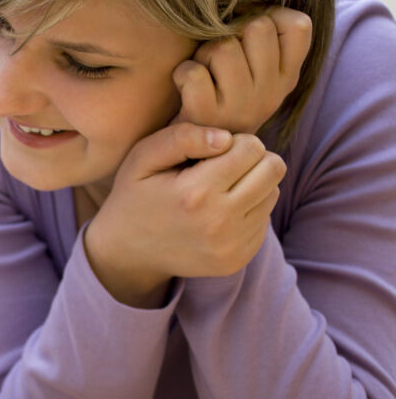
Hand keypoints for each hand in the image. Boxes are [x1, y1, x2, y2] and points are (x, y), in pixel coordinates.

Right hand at [84, 124, 285, 306]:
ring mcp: (230, 246)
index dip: (235, 142)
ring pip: (272, 194)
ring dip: (252, 186)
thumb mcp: (142, 158)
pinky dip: (247, 212)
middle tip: (223, 168)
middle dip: (253, 161)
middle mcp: (219, 223)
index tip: (212, 152)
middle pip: (274, 170)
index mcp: (196, 193)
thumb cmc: (134, 196)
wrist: (125, 253)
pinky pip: (264, 222)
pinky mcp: (236, 261)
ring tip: (220, 191)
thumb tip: (226, 138)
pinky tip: (218, 215)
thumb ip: (181, 137)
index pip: (253, 148)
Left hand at [172, 7, 312, 134]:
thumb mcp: (259, 76)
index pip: (298, 26)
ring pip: (222, 47)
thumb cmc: (225, 101)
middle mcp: (270, 94)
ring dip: (204, 55)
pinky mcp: (206, 116)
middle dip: (231, 34)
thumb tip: (252, 12)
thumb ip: (266, 43)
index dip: (270, 19)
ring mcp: (239, 106)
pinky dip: (183, 72)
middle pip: (257, 27)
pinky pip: (194, 73)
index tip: (250, 39)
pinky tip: (186, 87)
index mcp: (287, 78)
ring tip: (204, 74)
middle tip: (221, 59)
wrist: (198, 154)